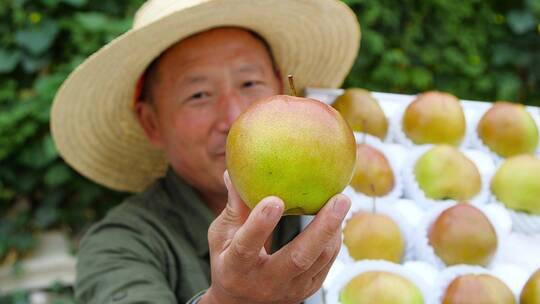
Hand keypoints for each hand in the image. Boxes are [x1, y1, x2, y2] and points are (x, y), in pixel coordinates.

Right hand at [200, 171, 350, 303]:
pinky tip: (337, 217)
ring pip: (318, 261)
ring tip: (342, 201)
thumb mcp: (221, 236)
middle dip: (322, 228)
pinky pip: (326, 264)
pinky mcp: (307, 290)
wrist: (241, 303)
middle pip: (298, 258)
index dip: (259, 225)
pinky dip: (333, 240)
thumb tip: (233, 170)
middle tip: (340, 198)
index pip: (247, 247)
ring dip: (333, 230)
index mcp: (235, 268)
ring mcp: (289, 290)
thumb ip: (233, 206)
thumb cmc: (228, 260)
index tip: (274, 199)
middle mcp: (264, 282)